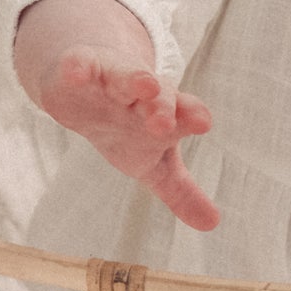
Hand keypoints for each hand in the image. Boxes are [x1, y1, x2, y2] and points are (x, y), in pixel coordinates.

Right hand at [14, 0, 219, 229]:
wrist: (85, 87)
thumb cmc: (127, 128)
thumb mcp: (153, 163)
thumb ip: (181, 192)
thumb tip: (213, 223)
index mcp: (165, 113)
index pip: (184, 113)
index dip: (192, 116)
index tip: (203, 123)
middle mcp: (143, 93)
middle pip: (158, 97)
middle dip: (162, 108)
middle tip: (165, 124)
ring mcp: (111, 78)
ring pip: (125, 77)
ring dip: (135, 81)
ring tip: (145, 85)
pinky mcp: (79, 69)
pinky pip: (79, 66)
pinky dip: (77, 69)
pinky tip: (77, 72)